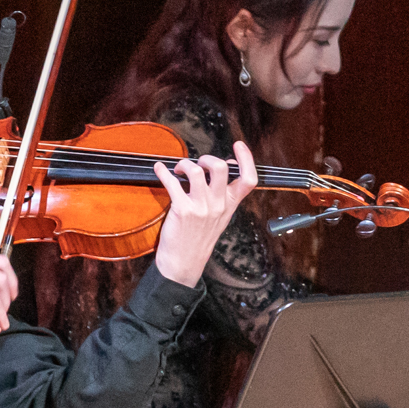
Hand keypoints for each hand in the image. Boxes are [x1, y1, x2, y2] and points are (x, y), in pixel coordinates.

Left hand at [151, 143, 264, 288]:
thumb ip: (224, 195)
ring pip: (197, 171)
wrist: (184, 263)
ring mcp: (201, 208)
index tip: (239, 145)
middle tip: (198, 162)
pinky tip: (160, 170)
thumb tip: (225, 168)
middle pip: (221, 168)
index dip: (246, 159)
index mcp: (230, 205)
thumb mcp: (220, 218)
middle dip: (207, 158)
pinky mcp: (182, 210)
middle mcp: (218, 205)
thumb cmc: (199, 239)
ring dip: (185, 164)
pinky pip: (173, 182)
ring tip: (179, 169)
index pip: (248, 180)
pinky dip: (163, 172)